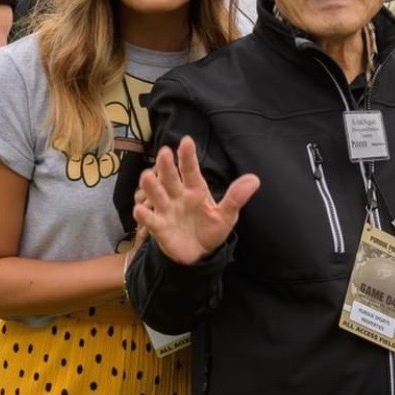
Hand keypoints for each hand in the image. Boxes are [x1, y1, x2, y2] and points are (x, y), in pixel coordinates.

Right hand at [133, 136, 259, 264]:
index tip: (186, 140)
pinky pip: (150, 220)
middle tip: (163, 152)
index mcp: (196, 190)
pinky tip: (140, 209)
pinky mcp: (159, 227)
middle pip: (170, 178)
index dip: (188, 156)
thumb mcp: (226, 215)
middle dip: (166, 166)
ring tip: (147, 176)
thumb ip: (236, 197)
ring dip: (151, 186)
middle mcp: (178, 196)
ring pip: (157, 195)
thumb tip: (254, 179)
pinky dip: (144, 215)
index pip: (191, 170)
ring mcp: (167, 210)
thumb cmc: (211, 229)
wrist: (200, 253)